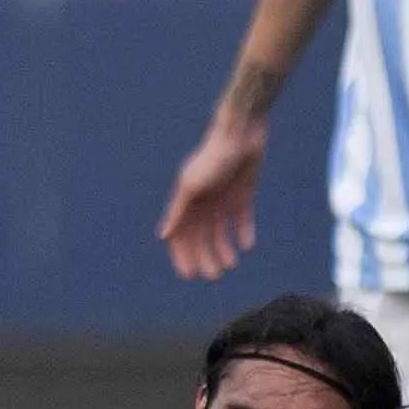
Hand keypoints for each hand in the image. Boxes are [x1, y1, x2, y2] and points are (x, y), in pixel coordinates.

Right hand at [157, 121, 265, 280]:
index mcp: (187, 201)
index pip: (180, 234)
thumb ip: (178, 210)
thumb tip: (162, 236)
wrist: (242, 133)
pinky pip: (242, 220)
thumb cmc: (214, 157)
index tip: (189, 274)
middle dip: (205, 257)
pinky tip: (245, 246)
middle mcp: (203, 203)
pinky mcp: (243, 195)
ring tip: (231, 265)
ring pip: (221, 232)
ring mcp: (223, 200)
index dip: (182, 254)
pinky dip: (243, 233)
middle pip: (201, 237)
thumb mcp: (192, 184)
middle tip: (214, 275)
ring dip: (223, 249)